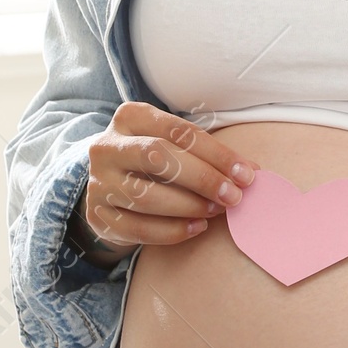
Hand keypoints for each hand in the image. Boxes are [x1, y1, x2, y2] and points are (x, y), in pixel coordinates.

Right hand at [70, 102, 257, 264]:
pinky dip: (172, 231)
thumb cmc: (152, 160)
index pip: (178, 131)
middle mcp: (107, 146)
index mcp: (130, 117)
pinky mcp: (97, 215)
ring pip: (146, 196)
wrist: (109, 184)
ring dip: (189, 206)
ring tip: (216, 211)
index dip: (216, 153)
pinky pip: (137, 228)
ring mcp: (99, 182)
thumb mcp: (172, 144)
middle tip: (232, 195)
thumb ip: (205, 153)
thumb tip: (249, 171)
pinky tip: (196, 227)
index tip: (246, 173)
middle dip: (202, 179)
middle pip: (158, 158)